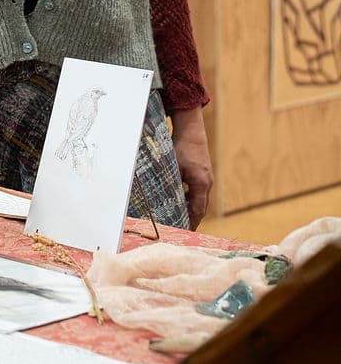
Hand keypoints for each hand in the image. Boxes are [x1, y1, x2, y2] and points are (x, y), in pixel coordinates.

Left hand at [170, 106, 212, 227]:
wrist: (191, 131)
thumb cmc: (182, 147)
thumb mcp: (173, 166)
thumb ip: (169, 182)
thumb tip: (158, 197)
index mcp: (201, 184)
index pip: (197, 210)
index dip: (191, 223)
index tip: (183, 232)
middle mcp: (207, 183)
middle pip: (200, 208)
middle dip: (191, 220)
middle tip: (180, 230)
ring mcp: (206, 178)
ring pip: (200, 200)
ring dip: (191, 210)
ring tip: (180, 220)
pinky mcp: (203, 174)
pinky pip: (198, 192)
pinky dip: (191, 200)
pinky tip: (181, 203)